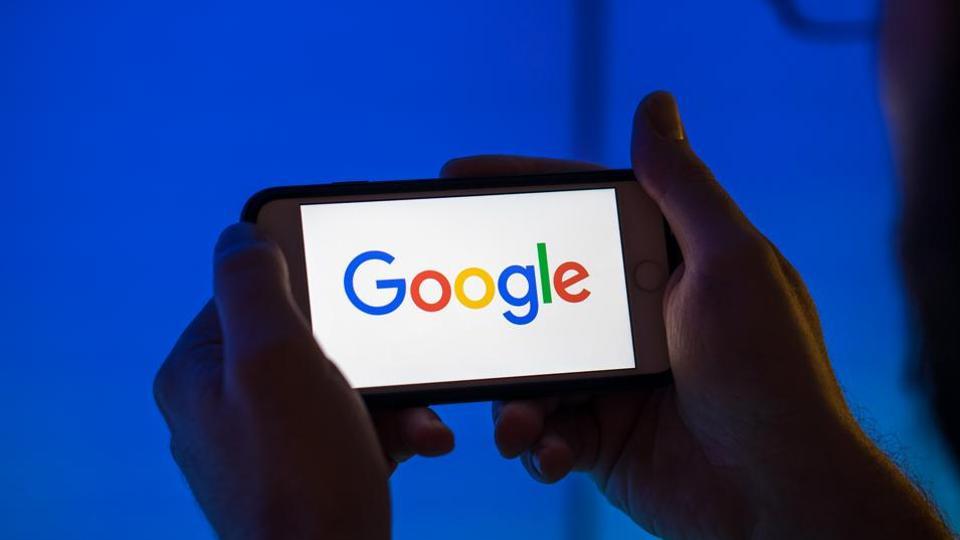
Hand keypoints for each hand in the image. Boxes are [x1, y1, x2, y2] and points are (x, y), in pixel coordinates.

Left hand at [154, 224, 452, 538]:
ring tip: (420, 418)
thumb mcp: (272, 357)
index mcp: (201, 371)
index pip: (254, 290)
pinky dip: (392, 428)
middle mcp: (226, 404)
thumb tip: (241, 235)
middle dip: (370, 350)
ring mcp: (268, 441)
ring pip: (341, 381)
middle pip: (309, 338)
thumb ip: (253, 282)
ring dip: (392, 394)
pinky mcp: (307, 470)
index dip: (310, 276)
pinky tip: (420, 441)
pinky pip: (354, 424)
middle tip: (403, 361)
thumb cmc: (300, 477)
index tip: (361, 279)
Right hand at [447, 93, 949, 537]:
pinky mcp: (602, 435)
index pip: (584, 211)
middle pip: (544, 289)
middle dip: (498, 301)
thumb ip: (684, 188)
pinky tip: (551, 451)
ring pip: (532, 368)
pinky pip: (545, 429)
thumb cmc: (770, 373)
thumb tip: (654, 106)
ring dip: (513, 394)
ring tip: (516, 420)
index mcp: (668, 265)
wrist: (779, 496)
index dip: (524, 187)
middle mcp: (638, 317)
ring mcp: (616, 378)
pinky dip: (538, 441)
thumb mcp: (731, 263)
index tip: (460, 172)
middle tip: (450, 301)